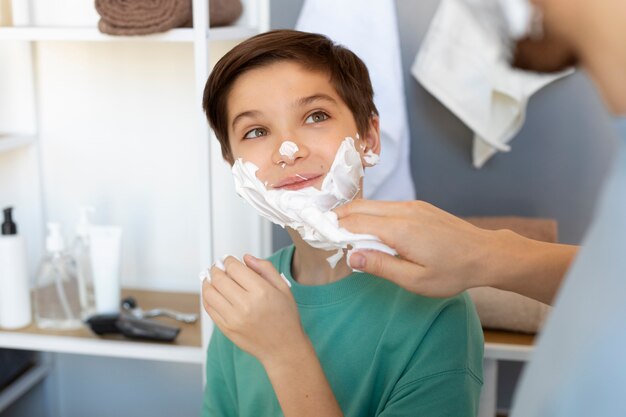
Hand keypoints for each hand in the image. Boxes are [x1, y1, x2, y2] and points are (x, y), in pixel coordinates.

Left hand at [202, 255, 306, 365]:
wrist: (284, 348)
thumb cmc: (286, 318)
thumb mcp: (283, 288)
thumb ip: (265, 269)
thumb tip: (246, 258)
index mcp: (261, 292)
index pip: (234, 268)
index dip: (228, 261)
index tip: (229, 260)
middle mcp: (246, 305)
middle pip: (219, 278)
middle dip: (216, 269)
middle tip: (218, 267)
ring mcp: (234, 319)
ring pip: (210, 293)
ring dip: (208, 282)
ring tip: (212, 279)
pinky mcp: (226, 329)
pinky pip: (209, 308)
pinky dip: (208, 297)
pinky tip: (213, 293)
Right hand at [335, 200, 514, 297]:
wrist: (486, 254)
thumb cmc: (453, 271)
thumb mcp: (415, 280)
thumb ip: (380, 266)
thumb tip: (351, 256)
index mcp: (399, 229)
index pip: (354, 222)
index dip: (333, 228)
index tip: (317, 234)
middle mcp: (403, 211)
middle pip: (359, 208)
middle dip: (338, 218)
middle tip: (322, 230)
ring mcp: (412, 206)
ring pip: (372, 205)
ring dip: (354, 216)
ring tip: (341, 232)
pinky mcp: (418, 207)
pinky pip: (386, 207)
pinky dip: (370, 215)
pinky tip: (368, 230)